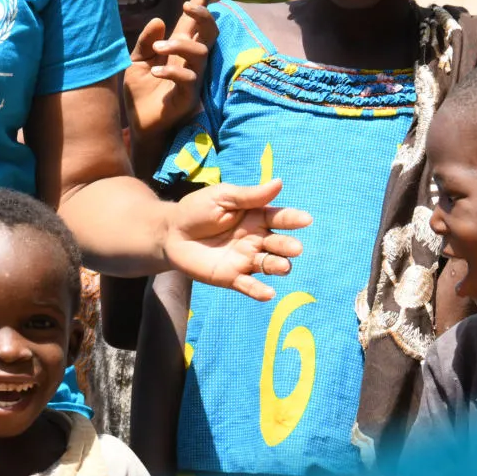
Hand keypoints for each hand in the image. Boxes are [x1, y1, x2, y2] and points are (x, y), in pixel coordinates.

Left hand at [124, 0, 218, 140]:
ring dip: (179, 45)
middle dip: (203, 14)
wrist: (139, 124)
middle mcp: (190, 60)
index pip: (193, 21)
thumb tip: (158, 21)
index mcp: (178, 48)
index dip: (203, 0)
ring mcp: (193, 77)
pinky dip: (172, 71)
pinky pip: (189, 79)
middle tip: (187, 5)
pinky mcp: (189, 96)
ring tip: (157, 49)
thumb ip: (146, 42)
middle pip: (209, 31)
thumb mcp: (137, 62)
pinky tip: (155, 71)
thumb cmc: (141, 92)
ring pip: (200, 53)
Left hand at [167, 179, 309, 301]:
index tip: (306, 220)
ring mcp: (246, 259)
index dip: (293, 219)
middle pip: (279, 244)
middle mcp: (256, 240)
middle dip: (288, 246)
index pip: (280, 218)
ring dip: (279, 267)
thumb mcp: (222, 197)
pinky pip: (249, 285)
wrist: (170, 232)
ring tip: (282, 266)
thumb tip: (279, 182)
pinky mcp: (232, 277)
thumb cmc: (197, 210)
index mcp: (256, 217)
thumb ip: (249, 195)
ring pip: (269, 265)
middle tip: (294, 248)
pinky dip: (260, 291)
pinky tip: (268, 293)